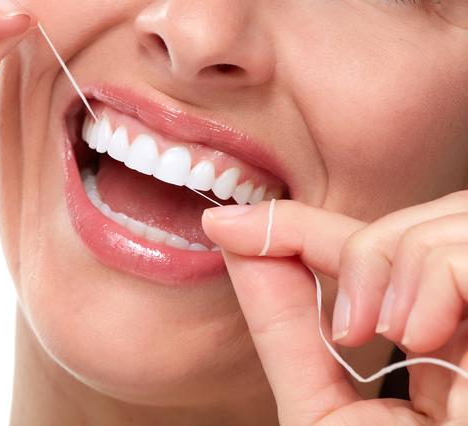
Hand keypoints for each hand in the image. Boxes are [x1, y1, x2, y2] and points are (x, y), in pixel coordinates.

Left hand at [202, 193, 467, 424]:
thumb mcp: (325, 414)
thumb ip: (286, 328)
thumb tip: (236, 244)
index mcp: (441, 340)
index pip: (371, 249)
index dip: (297, 227)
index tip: (222, 222)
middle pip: (417, 222)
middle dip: (358, 253)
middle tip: (352, 328)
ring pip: (444, 224)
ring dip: (391, 271)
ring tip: (394, 340)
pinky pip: (465, 253)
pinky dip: (432, 280)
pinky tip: (423, 337)